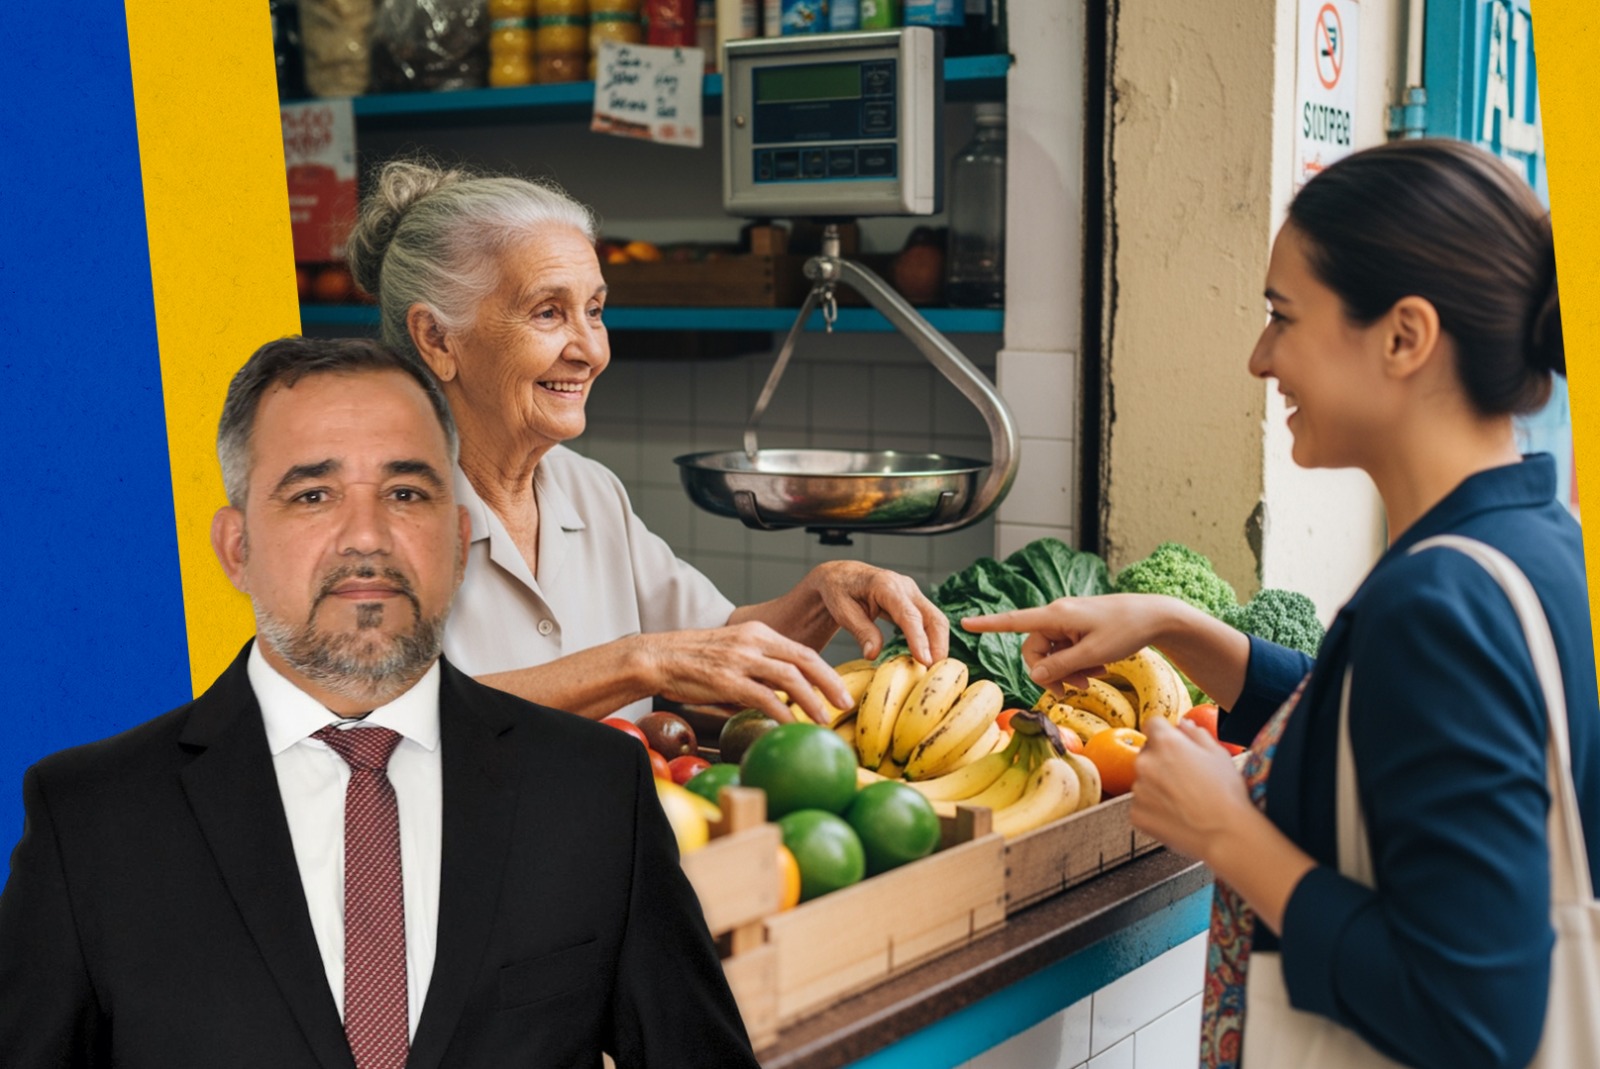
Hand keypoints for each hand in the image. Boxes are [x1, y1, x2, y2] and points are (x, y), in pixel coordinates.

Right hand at [637, 622, 851, 722]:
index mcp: (759, 632)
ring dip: (812, 701)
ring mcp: (741, 660)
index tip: (841, 691)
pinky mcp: (727, 680)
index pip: (803, 651)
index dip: (826, 672)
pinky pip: (764, 697)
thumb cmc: (694, 660)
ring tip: (824, 720)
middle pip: (805, 660)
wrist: (658, 657)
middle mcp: (754, 642)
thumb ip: (759, 669)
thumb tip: (783, 698)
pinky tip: (791, 725)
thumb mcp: (733, 653)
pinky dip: (782, 712)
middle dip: (830, 684)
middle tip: (845, 705)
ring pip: (790, 678)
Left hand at [806, 561, 949, 664]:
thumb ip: (861, 631)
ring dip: (939, 646)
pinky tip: (927, 659)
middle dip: (939, 646)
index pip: (908, 615)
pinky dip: (932, 641)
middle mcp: (905, 587)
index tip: (926, 661)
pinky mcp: (914, 603)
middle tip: (935, 673)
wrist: (841, 576)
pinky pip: (930, 622)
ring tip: (933, 671)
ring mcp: (913, 594)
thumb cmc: (838, 591)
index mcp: (886, 585)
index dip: (919, 639)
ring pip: (936, 621)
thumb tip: (873, 655)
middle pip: (933, 617)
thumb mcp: (842, 611)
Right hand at [961, 593, 1183, 690]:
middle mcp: (1058, 615)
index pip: (1014, 621)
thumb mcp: (1093, 654)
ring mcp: (1069, 622)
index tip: (964, 624)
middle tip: (1074, 690)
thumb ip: (1061, 667)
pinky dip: (1078, 662)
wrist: (1156, 616)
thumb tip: (1034, 676)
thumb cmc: (1126, 630)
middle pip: (1035, 650)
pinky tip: (1099, 666)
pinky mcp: (1080, 628)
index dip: (987, 625)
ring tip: (1093, 678)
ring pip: (1053, 653)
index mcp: (1056, 615)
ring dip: (1067, 671)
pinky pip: (1067, 649)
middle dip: (1050, 672)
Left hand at [1128, 717, 1253, 859]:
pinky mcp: (1136, 813)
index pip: (1152, 724)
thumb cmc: (1226, 793)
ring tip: (1184, 800)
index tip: (1174, 742)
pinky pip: (1142, 805)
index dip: (1165, 732)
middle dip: (1162, 760)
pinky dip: (1154, 808)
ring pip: (1144, 780)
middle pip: (1147, 753)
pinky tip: (1176, 814)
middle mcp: (1145, 762)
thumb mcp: (1218, 754)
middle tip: (1185, 777)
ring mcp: (1138, 789)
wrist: (1225, 834)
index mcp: (1165, 743)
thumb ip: (1196, 733)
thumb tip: (1183, 724)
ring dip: (1157, 785)